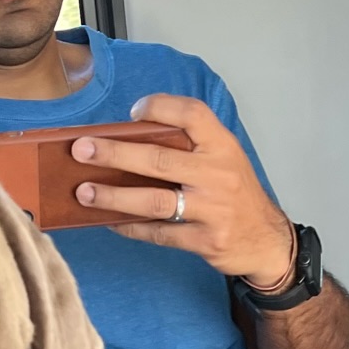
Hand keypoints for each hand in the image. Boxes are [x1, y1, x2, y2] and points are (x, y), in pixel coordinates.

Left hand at [72, 94, 295, 281]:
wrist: (266, 240)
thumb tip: (126, 141)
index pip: (191, 114)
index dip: (159, 107)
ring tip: (84, 192)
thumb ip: (188, 147)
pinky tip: (109, 221)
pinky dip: (130, 226)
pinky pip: (159, 233)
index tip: (132, 112)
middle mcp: (218, 173)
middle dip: (115, 153)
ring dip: (113, 196)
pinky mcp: (205, 240)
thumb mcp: (223, 159)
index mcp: (223, 145)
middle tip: (81, 149)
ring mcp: (212, 209)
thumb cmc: (234, 194)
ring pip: (153, 200)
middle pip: (159, 159)